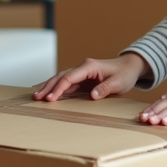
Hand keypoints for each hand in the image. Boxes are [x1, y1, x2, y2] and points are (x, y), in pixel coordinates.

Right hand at [32, 53, 148, 101]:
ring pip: (61, 80)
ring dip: (49, 88)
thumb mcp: (118, 83)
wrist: (129, 67)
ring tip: (37, 97)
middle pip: (61, 77)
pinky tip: (48, 94)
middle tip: (36, 98)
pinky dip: (56, 89)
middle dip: (48, 87)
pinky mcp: (82, 80)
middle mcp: (82, 68)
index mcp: (89, 67)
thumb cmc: (124, 74)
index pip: (69, 78)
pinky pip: (66, 84)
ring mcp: (81, 73)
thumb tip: (92, 95)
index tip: (50, 99)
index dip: (59, 89)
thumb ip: (105, 88)